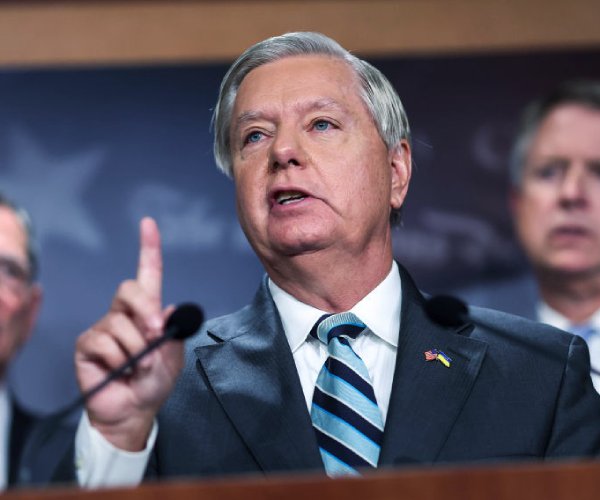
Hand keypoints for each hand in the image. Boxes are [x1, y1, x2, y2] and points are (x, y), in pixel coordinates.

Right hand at [75, 217, 183, 450]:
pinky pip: (104, 342)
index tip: (148, 223)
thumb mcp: (173, 359)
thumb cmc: (153, 383)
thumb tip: (169, 308)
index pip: (147, 274)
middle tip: (155, 333)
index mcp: (147, 312)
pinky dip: (120, 359)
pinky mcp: (87, 344)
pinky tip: (121, 371)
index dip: (148, 249)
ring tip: (139, 367)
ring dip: (137, 348)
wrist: (133, 411)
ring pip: (120, 323)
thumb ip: (174, 334)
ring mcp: (103, 327)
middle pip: (129, 288)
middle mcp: (123, 314)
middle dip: (145, 308)